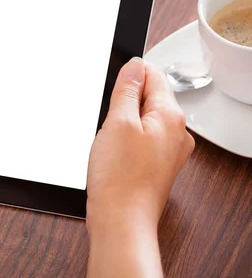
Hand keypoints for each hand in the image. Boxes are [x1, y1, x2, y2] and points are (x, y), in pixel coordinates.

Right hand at [86, 57, 193, 276]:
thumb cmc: (120, 178)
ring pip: (142, 118)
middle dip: (124, 103)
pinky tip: (114, 154)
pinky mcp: (156, 163)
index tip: (113, 91)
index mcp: (171, 116)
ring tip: (111, 143)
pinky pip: (141, 138)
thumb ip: (128, 89)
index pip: (154, 74)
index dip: (129, 76)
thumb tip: (135, 65)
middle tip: (110, 123)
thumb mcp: (118, 122)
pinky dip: (124, 140)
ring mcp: (168, 150)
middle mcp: (176, 132)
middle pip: (149, 97)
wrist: (121, 220)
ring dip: (122, 123)